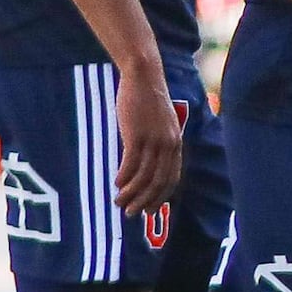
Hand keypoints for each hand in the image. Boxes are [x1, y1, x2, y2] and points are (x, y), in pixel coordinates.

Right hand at [110, 52, 183, 217]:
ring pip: (144, 176)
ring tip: (119, 202)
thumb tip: (144, 165)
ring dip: (131, 193)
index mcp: (176, 144)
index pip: (171, 178)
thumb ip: (156, 144)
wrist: (144, 77)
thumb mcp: (158, 126)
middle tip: (131, 214)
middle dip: (145, 201)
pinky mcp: (137, 134)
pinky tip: (116, 184)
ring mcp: (154, 140)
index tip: (149, 210)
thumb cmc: (147, 102)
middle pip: (159, 182)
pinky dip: (124, 177)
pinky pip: (131, 162)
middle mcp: (168, 145)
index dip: (160, 197)